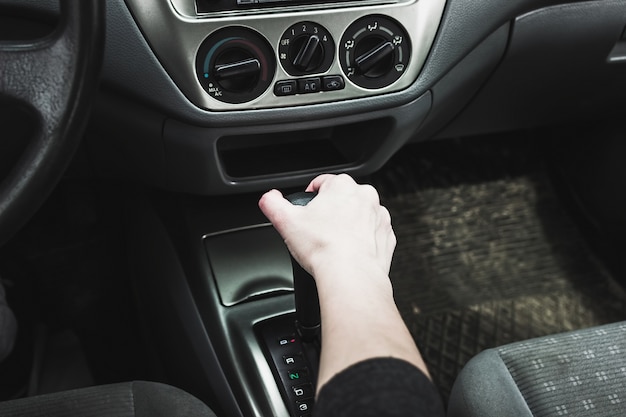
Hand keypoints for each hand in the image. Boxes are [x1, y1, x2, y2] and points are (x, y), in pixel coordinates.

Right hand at [258, 174, 395, 281]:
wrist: (351, 275)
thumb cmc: (324, 248)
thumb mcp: (286, 222)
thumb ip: (272, 204)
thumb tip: (268, 199)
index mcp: (342, 186)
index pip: (322, 182)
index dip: (310, 196)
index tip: (306, 211)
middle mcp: (365, 196)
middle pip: (341, 198)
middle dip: (329, 211)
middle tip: (317, 230)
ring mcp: (378, 216)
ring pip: (359, 215)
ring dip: (347, 224)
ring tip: (333, 243)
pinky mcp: (386, 236)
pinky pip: (371, 233)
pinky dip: (361, 240)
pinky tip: (348, 252)